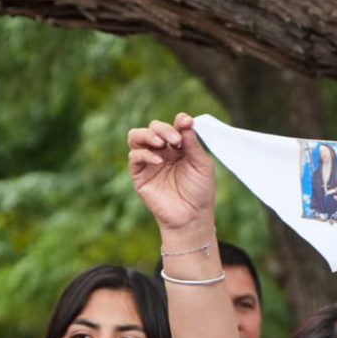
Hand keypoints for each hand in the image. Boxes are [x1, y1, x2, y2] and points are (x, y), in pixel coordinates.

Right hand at [127, 112, 214, 235]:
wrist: (191, 217)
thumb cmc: (200, 191)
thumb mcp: (202, 164)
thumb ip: (192, 143)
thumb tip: (185, 120)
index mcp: (179, 147)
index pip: (174, 126)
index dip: (179, 120)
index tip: (186, 121)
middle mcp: (162, 151)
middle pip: (154, 127)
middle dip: (164, 129)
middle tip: (176, 140)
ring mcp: (149, 162)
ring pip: (137, 136)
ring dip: (148, 134)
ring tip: (160, 143)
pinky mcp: (139, 174)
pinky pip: (134, 156)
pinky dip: (145, 153)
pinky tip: (158, 160)